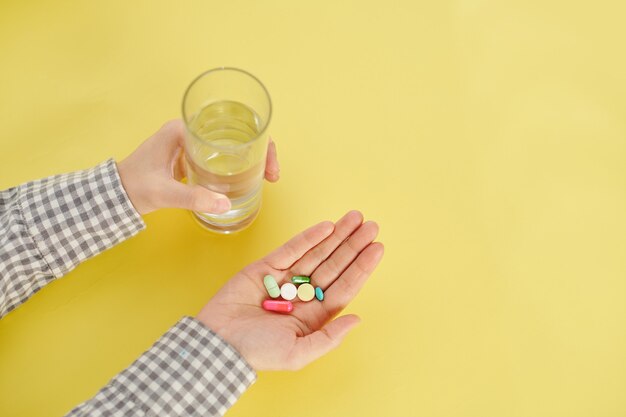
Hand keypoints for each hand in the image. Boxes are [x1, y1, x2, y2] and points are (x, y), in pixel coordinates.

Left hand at [116, 120, 279, 214]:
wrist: (114, 196)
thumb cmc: (134, 187)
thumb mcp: (164, 192)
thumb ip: (192, 197)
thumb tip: (225, 204)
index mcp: (183, 131)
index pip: (230, 127)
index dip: (257, 141)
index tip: (267, 162)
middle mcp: (190, 133)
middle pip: (236, 135)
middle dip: (260, 152)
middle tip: (273, 174)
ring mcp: (191, 145)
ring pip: (231, 147)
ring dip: (252, 159)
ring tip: (268, 177)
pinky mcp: (191, 159)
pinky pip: (222, 158)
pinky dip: (238, 166)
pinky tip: (248, 179)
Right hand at [196, 211, 383, 370]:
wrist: (218, 342)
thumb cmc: (257, 353)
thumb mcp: (298, 354)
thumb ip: (329, 338)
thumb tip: (357, 319)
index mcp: (314, 315)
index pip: (344, 286)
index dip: (361, 267)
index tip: (377, 248)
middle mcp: (303, 294)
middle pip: (334, 265)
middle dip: (353, 245)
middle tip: (372, 226)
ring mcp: (285, 279)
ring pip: (317, 253)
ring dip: (337, 236)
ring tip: (355, 219)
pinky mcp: (266, 267)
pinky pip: (292, 249)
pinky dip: (309, 237)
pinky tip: (327, 227)